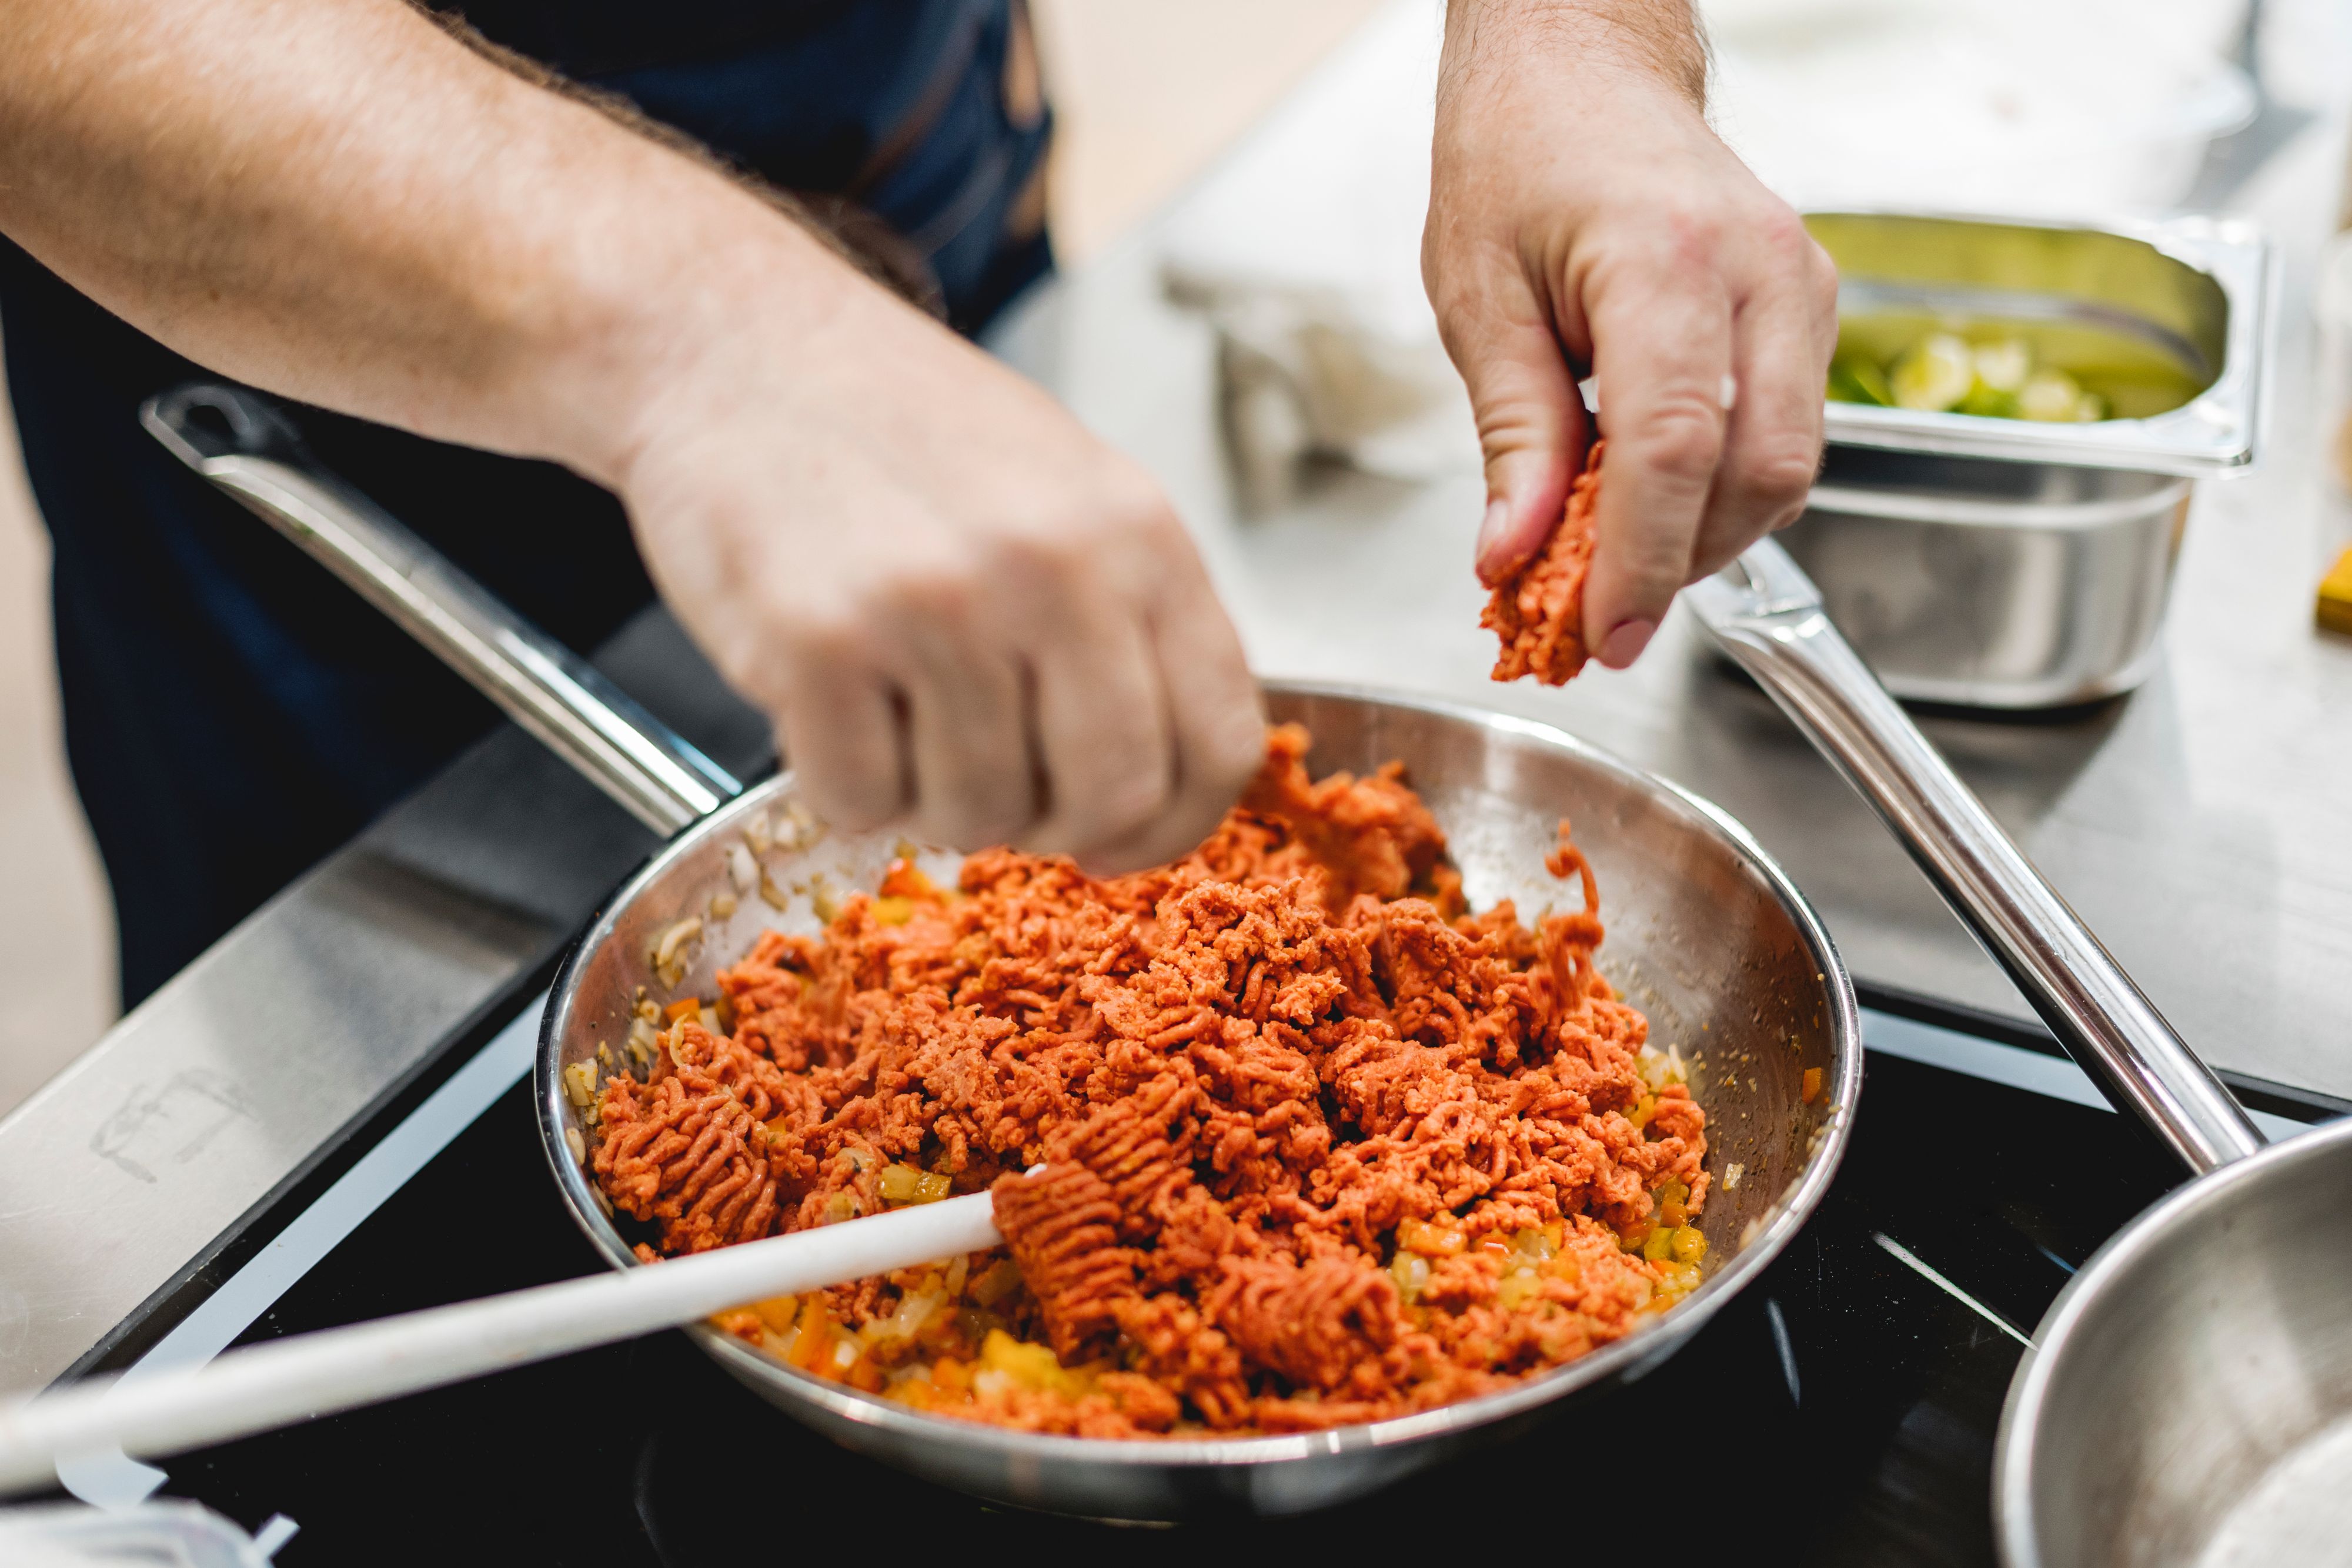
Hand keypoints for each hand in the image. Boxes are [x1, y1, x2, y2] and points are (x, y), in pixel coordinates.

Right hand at [611, 256, 1264, 872]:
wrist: (736, 346)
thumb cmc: (901, 428)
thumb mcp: (1067, 491)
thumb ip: (1128, 622)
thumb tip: (1159, 786)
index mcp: (1139, 534)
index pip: (1221, 742)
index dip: (1174, 825)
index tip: (1119, 841)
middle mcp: (1053, 568)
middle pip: (1111, 797)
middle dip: (1050, 825)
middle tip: (994, 788)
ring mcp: (937, 604)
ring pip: (978, 814)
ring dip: (929, 798)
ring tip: (896, 708)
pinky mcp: (820, 640)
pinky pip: (859, 801)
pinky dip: (841, 785)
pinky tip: (829, 705)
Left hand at [1423, 3, 1837, 666]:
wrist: (1583, 68)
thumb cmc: (1520, 155)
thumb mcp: (1479, 301)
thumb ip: (1512, 439)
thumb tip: (1514, 559)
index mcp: (1663, 260)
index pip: (1675, 447)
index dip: (1643, 561)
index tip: (1602, 631)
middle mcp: (1758, 271)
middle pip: (1758, 473)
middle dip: (1682, 566)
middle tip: (1602, 619)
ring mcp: (1800, 286)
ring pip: (1786, 466)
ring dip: (1704, 538)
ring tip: (1616, 563)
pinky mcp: (1809, 307)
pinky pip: (1786, 432)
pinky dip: (1721, 489)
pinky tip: (1652, 499)